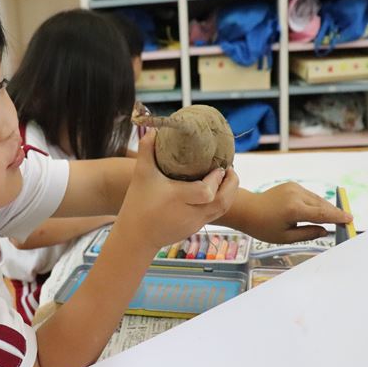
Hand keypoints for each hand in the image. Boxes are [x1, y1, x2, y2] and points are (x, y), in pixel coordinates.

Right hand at [116, 130, 239, 250]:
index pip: (206, 191)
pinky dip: (220, 202)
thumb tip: (153, 130)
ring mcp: (194, 223)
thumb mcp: (141, 174)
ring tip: (227, 177)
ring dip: (229, 193)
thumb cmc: (137, 203)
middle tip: (230, 169)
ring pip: (222, 210)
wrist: (136, 236)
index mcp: (177, 198)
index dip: (216, 179)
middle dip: (231, 184)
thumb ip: (147, 150)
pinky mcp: (195, 229)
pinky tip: (216, 190)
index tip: (218, 167)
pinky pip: (215, 214)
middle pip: (222, 202)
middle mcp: (189, 213)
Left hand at [234, 182, 352, 243]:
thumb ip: (308, 234)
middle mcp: (295, 195)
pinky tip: (320, 211)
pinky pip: (309, 195)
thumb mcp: (285, 237)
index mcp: (294, 210)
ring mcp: (294, 188)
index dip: (337, 217)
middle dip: (335, 213)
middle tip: (347, 220)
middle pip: (322, 205)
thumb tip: (325, 231)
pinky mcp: (292, 185)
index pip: (322, 214)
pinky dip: (316, 203)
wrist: (247, 209)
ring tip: (336, 217)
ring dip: (326, 207)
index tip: (350, 219)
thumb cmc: (263, 227)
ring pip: (317, 199)